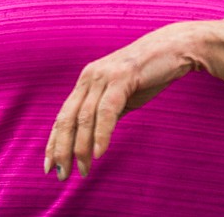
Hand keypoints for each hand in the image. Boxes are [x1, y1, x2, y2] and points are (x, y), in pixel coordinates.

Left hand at [42, 22, 201, 181]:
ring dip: (81, 147)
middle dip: (61, 149)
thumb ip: (106, 114)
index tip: (47, 166)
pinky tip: (99, 153)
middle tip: (61, 175)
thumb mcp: (122, 96)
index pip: (63, 115)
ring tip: (83, 169)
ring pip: (84, 117)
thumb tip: (94, 140)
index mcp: (87, 81)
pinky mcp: (122, 77)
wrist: (176, 48)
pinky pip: (107, 110)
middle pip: (68, 118)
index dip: (54, 141)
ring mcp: (104, 76)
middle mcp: (90, 77)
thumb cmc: (150, 73)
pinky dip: (102, 133)